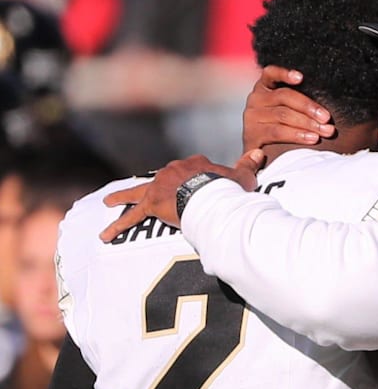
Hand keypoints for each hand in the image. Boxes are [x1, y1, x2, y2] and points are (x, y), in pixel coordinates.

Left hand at [99, 152, 263, 240]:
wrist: (210, 195)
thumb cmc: (227, 187)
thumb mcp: (241, 176)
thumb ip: (248, 165)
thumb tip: (260, 153)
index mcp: (194, 164)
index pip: (191, 168)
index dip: (195, 177)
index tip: (200, 184)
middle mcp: (172, 171)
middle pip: (161, 178)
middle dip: (155, 185)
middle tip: (149, 192)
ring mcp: (159, 187)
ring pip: (137, 192)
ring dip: (122, 197)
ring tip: (107, 201)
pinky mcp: (151, 204)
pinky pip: (131, 217)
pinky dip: (118, 226)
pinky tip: (105, 235)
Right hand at [242, 66, 335, 150]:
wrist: (262, 155)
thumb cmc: (284, 128)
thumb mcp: (288, 110)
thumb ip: (301, 103)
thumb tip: (327, 108)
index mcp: (264, 88)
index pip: (271, 73)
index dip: (285, 74)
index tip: (301, 78)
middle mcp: (255, 99)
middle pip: (284, 96)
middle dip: (309, 107)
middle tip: (327, 118)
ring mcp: (252, 117)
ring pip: (283, 115)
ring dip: (307, 123)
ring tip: (325, 131)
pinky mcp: (251, 135)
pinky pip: (277, 132)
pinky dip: (297, 135)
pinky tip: (312, 139)